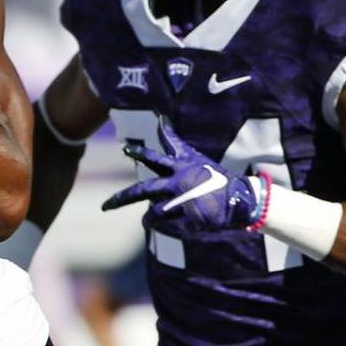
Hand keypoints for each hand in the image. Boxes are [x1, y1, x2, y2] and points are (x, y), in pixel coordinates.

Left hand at [102, 122, 262, 232]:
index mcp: (181, 167)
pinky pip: (171, 225)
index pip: (156, 158)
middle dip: (122, 198)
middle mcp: (179, 182)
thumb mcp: (196, 157)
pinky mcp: (190, 219)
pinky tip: (175, 225)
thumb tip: (161, 119)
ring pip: (155, 212)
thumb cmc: (216, 177)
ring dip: (149, 218)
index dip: (139, 153)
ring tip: (146, 221)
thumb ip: (175, 144)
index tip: (125, 149)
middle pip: (144, 191)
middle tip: (104, 206)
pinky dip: (169, 225)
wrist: (241, 199)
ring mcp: (183, 201)